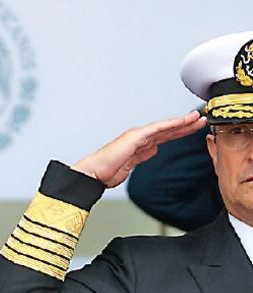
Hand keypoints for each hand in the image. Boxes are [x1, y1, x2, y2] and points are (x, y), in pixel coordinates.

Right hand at [73, 111, 207, 187]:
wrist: (93, 174)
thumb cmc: (105, 172)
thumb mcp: (130, 166)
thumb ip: (142, 157)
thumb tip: (153, 150)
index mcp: (139, 145)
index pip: (163, 137)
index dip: (178, 132)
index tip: (191, 129)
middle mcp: (139, 138)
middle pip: (167, 130)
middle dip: (185, 126)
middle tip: (200, 120)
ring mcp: (137, 136)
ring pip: (165, 127)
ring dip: (182, 122)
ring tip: (197, 117)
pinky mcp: (136, 136)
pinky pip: (157, 128)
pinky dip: (171, 124)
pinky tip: (183, 121)